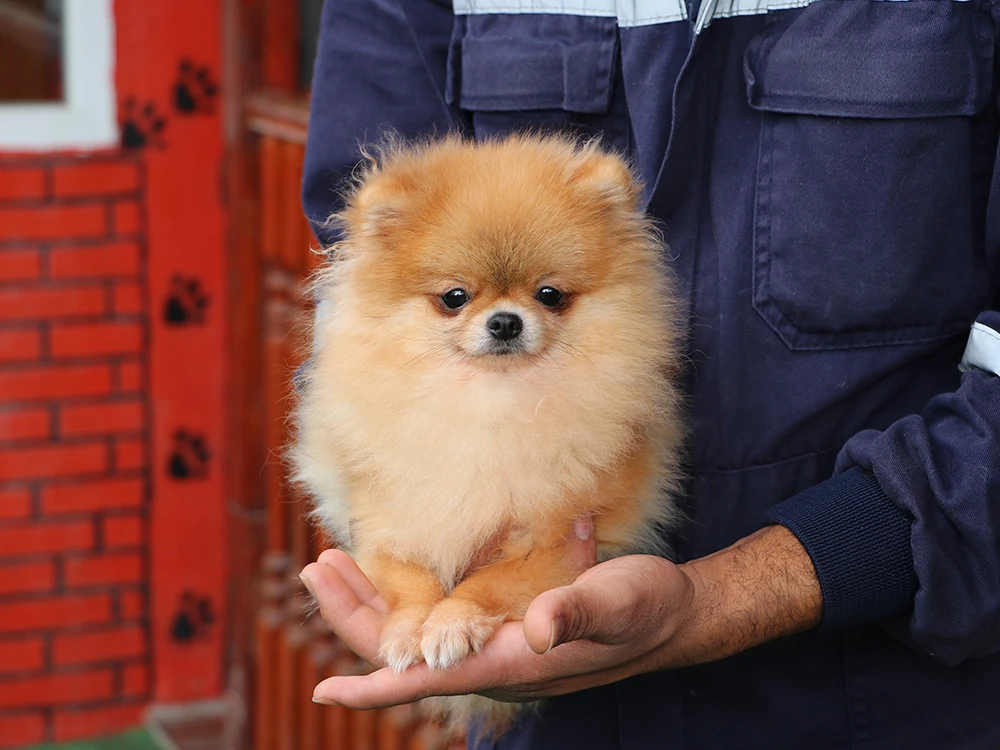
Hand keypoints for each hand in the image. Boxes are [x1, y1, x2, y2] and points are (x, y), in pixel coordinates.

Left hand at [299, 524, 821, 708]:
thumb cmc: (645, 608)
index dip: (376, 686)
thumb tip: (534, 629)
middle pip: (408, 654)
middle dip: (357, 617)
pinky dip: (409, 597)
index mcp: (513, 663)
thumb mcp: (617, 603)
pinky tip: (396, 574)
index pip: (430, 680)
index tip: (324, 691)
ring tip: (337, 564)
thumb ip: (577, 612)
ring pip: (418, 635)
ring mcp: (498, 645)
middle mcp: (496, 660)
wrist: (673, 614)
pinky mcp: (506, 625)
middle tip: (318, 569)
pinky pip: (441, 619)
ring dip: (375, 603)